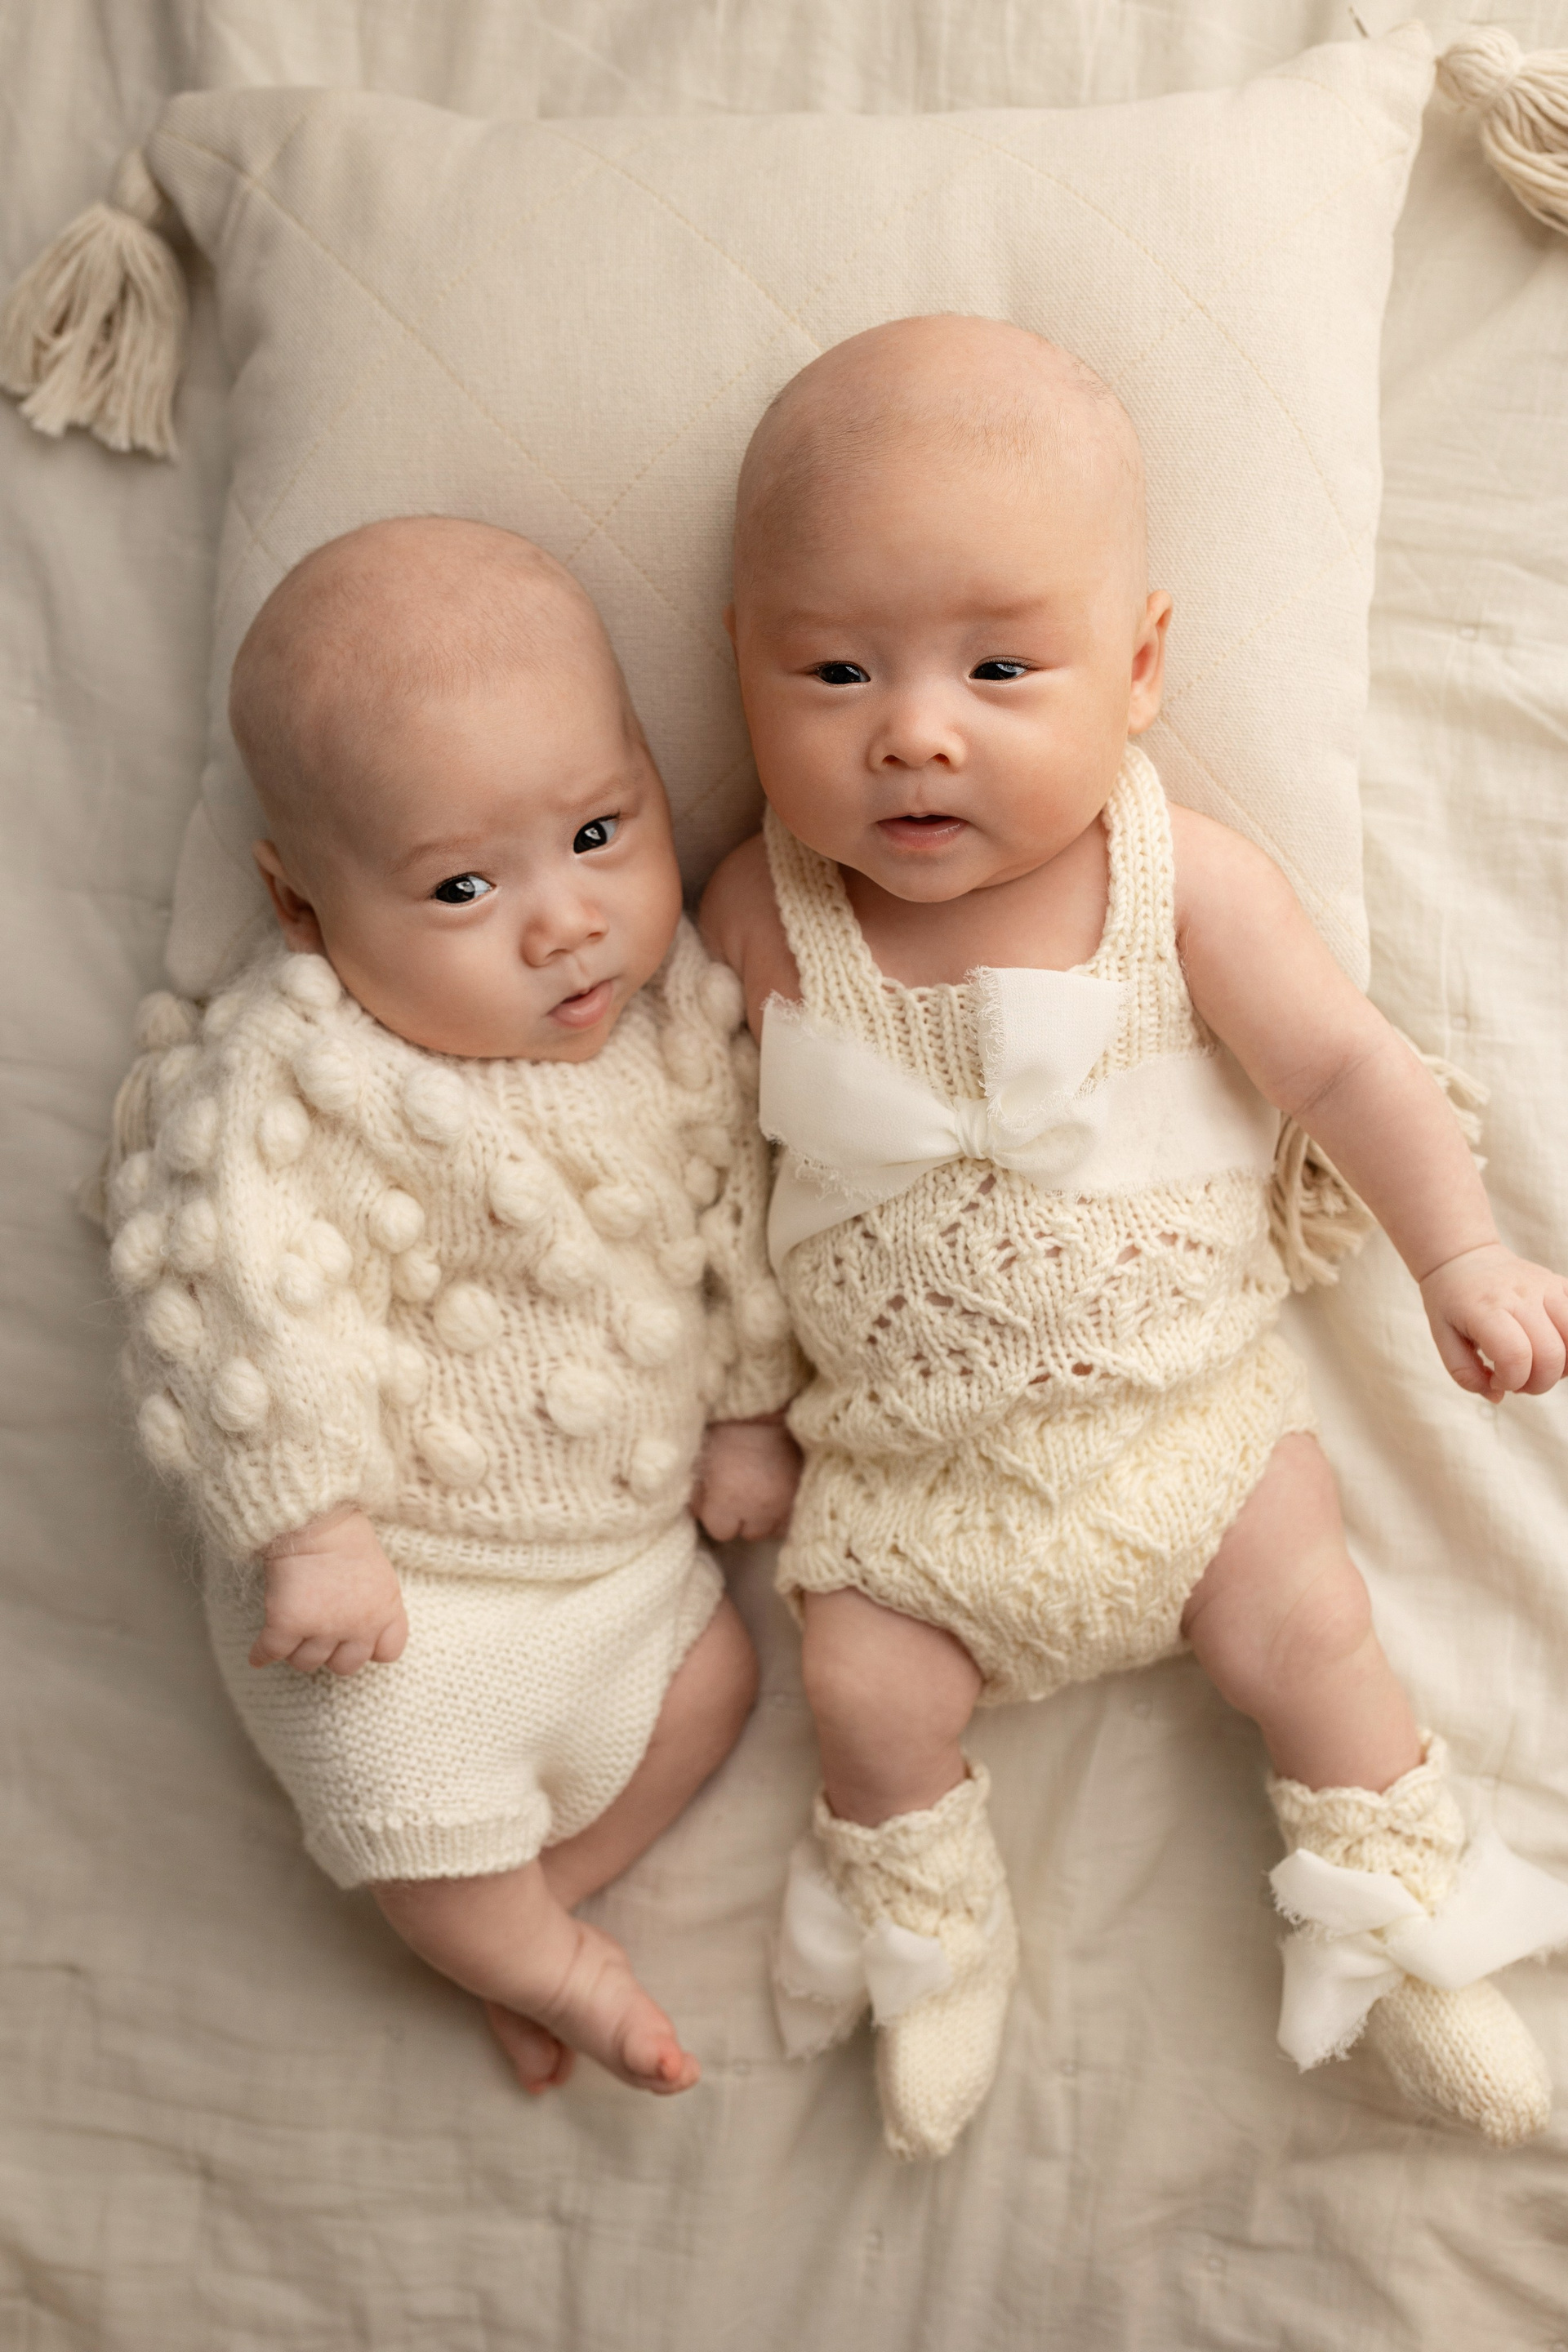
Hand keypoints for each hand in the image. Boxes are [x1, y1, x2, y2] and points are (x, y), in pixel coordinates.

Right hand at [250, 1505, 409, 1675]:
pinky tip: (258, 1655)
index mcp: (385, 1611)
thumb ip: (377, 1607)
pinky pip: (272, 1652)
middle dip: (331, 1653)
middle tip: (317, 1634)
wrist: (316, 1517)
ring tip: (290, 1633)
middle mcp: (359, 1625)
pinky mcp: (289, 1623)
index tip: (354, 1640)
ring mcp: (323, 1627)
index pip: (388, 1653)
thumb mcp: (381, 1575)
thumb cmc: (345, 1540)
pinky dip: (262, 1655)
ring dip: (297, 1650)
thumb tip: (367, 1635)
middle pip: (345, 1666)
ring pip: (307, 1662)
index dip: (370, 1649)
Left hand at [692, 1417, 800, 1541]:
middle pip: (749, 1532)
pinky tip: (777, 1491)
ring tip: (761, 1490)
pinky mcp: (806, 1493)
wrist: (768, 1403)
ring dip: (766, 1515)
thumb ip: (696, 1492)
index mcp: (728, 1499)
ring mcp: (787, 1503)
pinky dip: (784, 1510)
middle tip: (741, 1491)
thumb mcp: (701, 1457)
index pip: (719, 1530)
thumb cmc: (728, 1426)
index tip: (718, 1497)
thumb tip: (697, 1513)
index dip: (716, 1514)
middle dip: (743, 1516)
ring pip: (774, 1528)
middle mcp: (759, 1508)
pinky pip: (793, 1517)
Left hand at [1420, 1242, 1567, 1401]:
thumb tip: (1498, 1396)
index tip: (1496, 1380)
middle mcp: (1521, 1295)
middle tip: (1516, 1380)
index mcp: (1486, 1308)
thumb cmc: (1452, 1302)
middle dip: (1536, 1384)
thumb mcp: (1442, 1338)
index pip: (1515, 1355)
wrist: (1465, 1258)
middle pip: (1551, 1356)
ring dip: (1560, 1369)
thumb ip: (1464, 1374)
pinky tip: (1554, 1351)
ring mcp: (1547, 1288)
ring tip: (1536, 1366)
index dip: (1510, 1381)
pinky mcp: (1562, 1286)